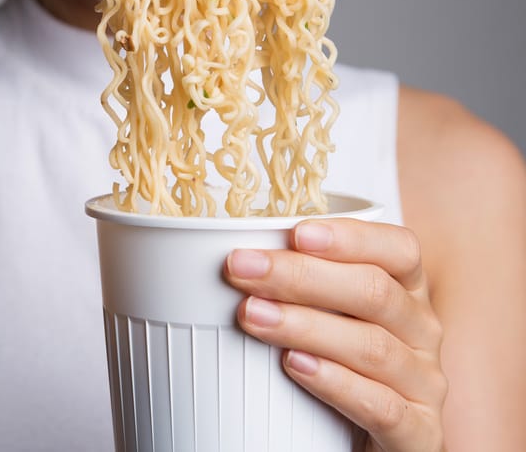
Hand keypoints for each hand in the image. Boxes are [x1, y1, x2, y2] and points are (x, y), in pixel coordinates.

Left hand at [224, 219, 447, 450]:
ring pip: (372, 346)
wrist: (363, 444)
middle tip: (241, 268)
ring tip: (253, 315)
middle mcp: (421, 332)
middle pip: (374, 292)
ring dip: (305, 325)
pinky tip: (296, 365)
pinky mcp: (418, 433)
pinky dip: (336, 383)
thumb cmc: (340, 367)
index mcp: (406, 293)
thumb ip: (301, 288)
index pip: (398, 250)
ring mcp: (424, 384)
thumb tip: (240, 257)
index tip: (295, 232)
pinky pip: (382, 405)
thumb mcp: (327, 318)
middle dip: (301, 276)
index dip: (350, 238)